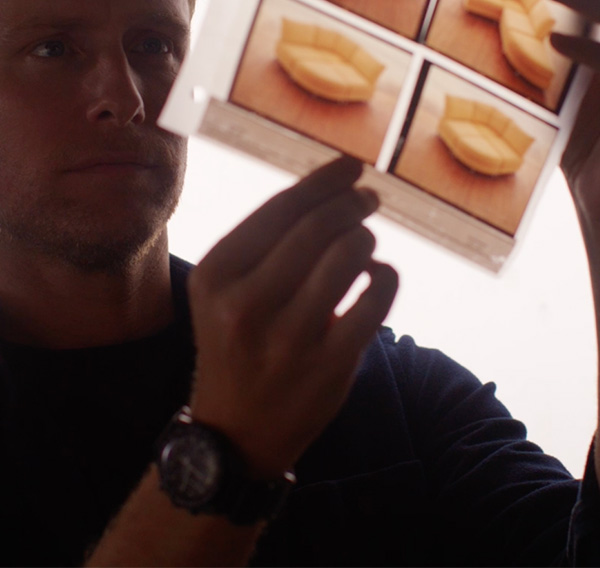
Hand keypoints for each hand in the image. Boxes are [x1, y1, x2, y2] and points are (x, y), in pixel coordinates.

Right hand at [186, 157, 397, 476]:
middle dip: (352, 203)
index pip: (281, 208)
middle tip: (367, 199)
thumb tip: (334, 183)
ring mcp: (289, 339)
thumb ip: (267, 239)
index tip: (352, 167)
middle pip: (319, 226)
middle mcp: (245, 304)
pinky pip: (377, 296)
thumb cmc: (237, 341)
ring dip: (366, 239)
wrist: (236, 431)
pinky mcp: (329, 365)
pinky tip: (375, 278)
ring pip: (351, 254)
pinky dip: (385, 275)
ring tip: (364, 244)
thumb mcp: (226, 288)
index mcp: (215, 275)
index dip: (325, 181)